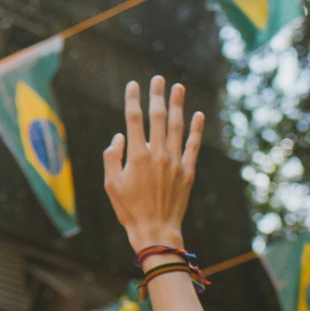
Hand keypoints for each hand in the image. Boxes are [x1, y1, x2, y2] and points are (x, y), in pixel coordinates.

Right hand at [102, 75, 203, 254]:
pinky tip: (199, 115)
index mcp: (136, 156)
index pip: (133, 119)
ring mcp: (175, 162)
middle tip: (158, 79)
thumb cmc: (129, 210)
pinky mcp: (187, 172)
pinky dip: (196, 129)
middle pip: (158, 117)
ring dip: (178, 105)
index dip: (133, 99)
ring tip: (179, 88)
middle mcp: (157, 154)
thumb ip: (112, 157)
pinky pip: (193, 146)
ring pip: (178, 127)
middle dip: (157, 96)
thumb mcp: (111, 185)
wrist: (155, 231)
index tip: (133, 84)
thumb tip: (119, 136)